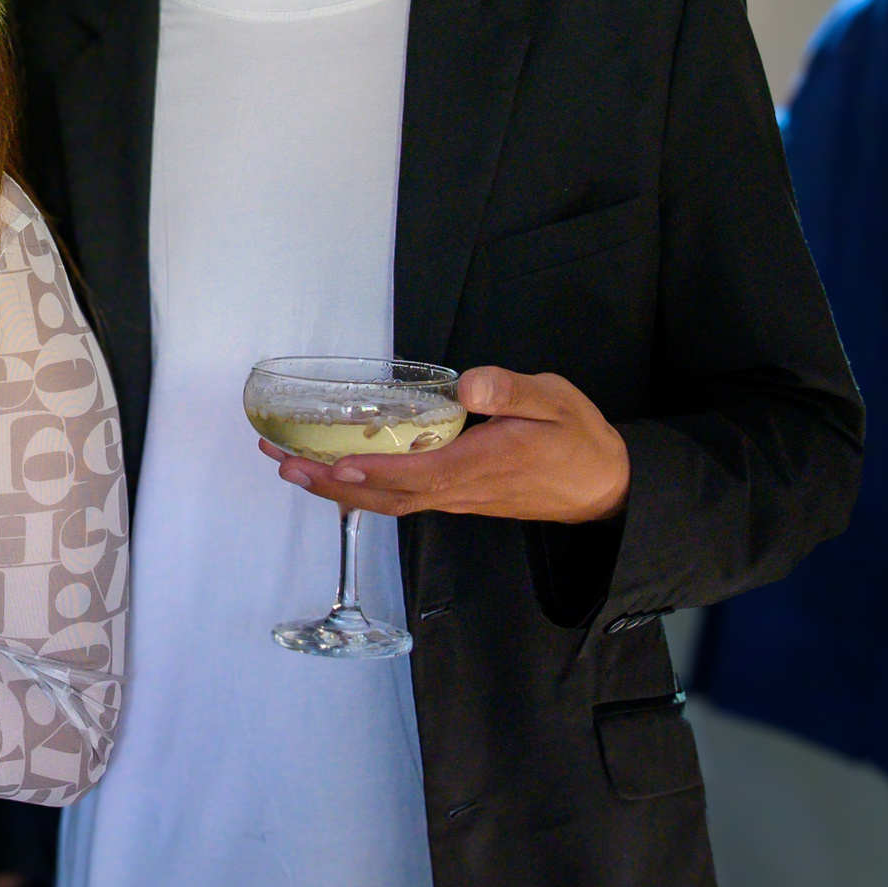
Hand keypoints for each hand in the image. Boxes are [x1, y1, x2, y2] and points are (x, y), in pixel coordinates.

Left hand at [262, 366, 630, 523]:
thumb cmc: (578, 439)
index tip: (333, 461)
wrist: (605, 488)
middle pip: (386, 495)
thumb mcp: (556, 401)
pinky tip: (337, 476)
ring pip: (388, 502)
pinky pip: (401, 500)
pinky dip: (362, 491)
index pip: (416, 474)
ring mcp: (455, 499)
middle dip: (331, 481)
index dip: (373, 470)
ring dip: (338, 488)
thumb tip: (470, 385)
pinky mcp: (456, 499)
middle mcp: (459, 490)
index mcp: (481, 465)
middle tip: (282, 461)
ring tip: (292, 467)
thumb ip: (513, 391)